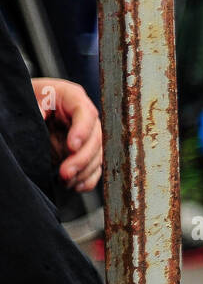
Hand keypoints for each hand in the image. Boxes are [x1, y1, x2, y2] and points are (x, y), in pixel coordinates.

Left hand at [31, 78, 101, 192]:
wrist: (24, 109)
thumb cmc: (28, 100)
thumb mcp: (28, 99)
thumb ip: (35, 107)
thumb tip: (41, 115)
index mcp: (72, 97)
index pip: (86, 113)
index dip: (83, 131)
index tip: (72, 147)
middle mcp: (84, 116)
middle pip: (96, 138)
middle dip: (82, 158)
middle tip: (66, 172)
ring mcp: (86, 135)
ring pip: (97, 155)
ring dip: (84, 171)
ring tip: (66, 181)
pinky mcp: (83, 151)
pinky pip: (93, 166)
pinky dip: (88, 178)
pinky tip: (77, 185)